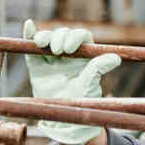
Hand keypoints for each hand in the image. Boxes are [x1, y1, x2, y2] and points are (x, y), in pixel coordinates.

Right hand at [23, 19, 121, 144]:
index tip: (70, 49)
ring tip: (42, 44)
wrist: (63, 118)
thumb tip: (116, 58)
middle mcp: (68, 53)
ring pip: (48, 38)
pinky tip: (28, 25)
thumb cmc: (80, 100)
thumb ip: (98, 68)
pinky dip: (29, 35)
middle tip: (58, 51)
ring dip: (44, 37)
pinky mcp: (36, 65)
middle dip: (59, 37)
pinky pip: (31, 49)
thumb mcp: (90, 84)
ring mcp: (51, 58)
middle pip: (63, 34)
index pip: (81, 36)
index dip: (75, 37)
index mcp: (84, 55)